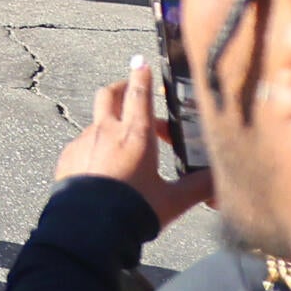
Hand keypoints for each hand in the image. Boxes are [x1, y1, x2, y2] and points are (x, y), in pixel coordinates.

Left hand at [55, 59, 213, 221]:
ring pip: (98, 122)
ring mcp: (82, 142)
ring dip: (113, 125)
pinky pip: (84, 143)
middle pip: (111, 95)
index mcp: (135, 135)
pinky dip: (97, 147)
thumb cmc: (134, 211)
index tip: (142, 62)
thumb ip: (198, 187)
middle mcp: (105, 131)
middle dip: (123, 89)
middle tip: (135, 94)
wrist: (89, 228)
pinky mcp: (68, 156)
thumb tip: (222, 182)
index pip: (139, 94)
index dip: (142, 76)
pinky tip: (107, 168)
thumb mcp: (173, 200)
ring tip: (130, 148)